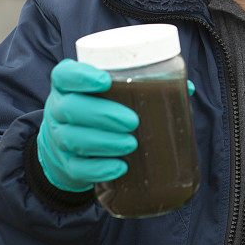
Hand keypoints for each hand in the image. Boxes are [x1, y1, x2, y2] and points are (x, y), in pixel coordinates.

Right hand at [36, 59, 138, 191]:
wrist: (67, 145)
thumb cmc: (98, 108)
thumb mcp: (108, 92)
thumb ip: (140, 85)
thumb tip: (186, 88)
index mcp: (67, 85)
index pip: (64, 75)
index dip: (82, 77)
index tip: (106, 80)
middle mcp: (58, 108)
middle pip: (70, 108)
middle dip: (103, 114)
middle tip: (133, 121)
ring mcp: (58, 138)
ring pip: (72, 139)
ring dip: (104, 142)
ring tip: (131, 144)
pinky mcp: (65, 164)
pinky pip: (77, 168)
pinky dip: (99, 169)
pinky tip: (120, 167)